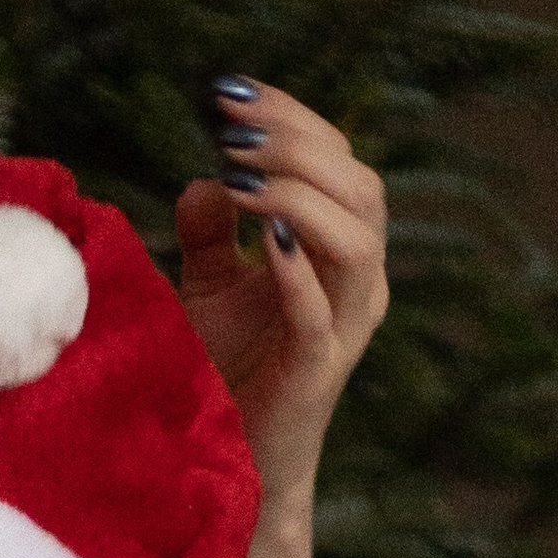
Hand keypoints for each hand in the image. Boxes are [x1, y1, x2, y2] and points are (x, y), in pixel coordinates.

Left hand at [175, 86, 387, 503]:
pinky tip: (263, 239)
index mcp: (339, 250)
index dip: (291, 120)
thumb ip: (210, 233)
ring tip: (241, 176)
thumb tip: (200, 179)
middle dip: (296, 145)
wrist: (229, 464)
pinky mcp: (319, 372)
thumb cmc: (225, 374)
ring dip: (299, 196)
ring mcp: (344, 327)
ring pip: (357, 240)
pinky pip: (322, 312)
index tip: (230, 93)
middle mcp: (357, 282)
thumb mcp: (208, 289)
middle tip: (232, 127)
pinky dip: (298, 270)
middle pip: (357, 186)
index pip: (336, 162)